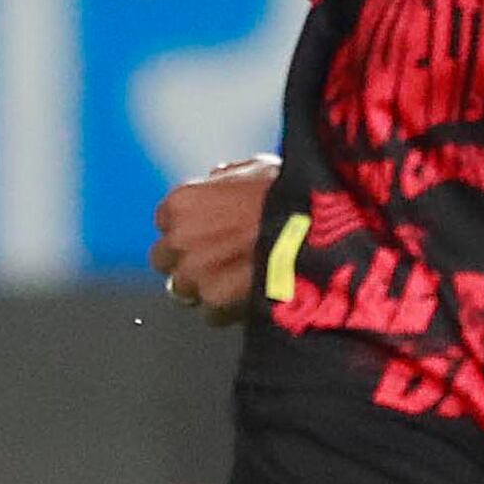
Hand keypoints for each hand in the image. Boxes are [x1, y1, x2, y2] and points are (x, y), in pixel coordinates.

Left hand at [153, 157, 279, 318]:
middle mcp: (179, 237)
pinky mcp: (214, 300)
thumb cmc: (293, 197)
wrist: (317, 231)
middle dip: (189, 261)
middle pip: (166, 259)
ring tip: (239, 282)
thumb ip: (227, 180)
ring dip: (206, 287)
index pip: (166, 222)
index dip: (190, 229)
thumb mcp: (257, 170)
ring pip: (185, 290)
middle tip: (221, 261)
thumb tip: (223, 183)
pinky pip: (212, 313)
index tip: (207, 234)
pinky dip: (228, 310)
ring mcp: (194, 272)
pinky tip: (251, 295)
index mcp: (183, 201)